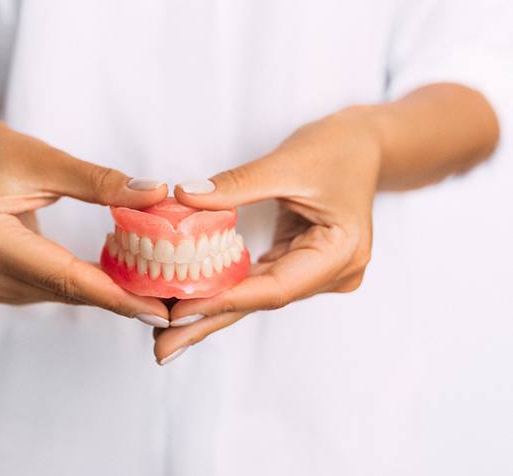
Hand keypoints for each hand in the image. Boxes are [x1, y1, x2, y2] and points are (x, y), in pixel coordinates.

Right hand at [0, 116, 168, 319]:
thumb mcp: (46, 159)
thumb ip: (100, 182)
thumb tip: (155, 196)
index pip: (62, 275)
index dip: (114, 294)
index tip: (157, 309)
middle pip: (62, 290)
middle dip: (117, 297)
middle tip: (167, 304)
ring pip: (56, 294)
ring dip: (101, 291)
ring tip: (149, 290)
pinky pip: (46, 289)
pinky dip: (79, 284)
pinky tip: (112, 279)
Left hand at [153, 109, 380, 363]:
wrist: (364, 144)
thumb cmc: (337, 148)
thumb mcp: (286, 162)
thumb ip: (235, 185)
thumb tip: (184, 197)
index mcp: (340, 253)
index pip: (274, 287)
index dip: (223, 300)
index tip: (177, 312)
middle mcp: (332, 273)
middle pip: (261, 302)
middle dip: (208, 323)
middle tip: (162, 349)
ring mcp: (318, 272)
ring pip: (255, 296)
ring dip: (211, 310)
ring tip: (167, 331)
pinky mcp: (301, 263)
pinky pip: (257, 280)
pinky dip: (225, 289)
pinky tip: (192, 300)